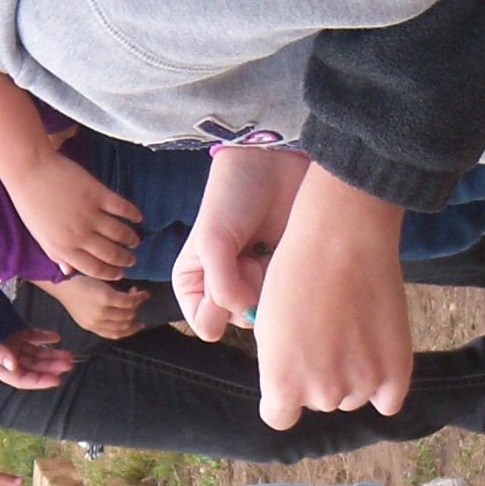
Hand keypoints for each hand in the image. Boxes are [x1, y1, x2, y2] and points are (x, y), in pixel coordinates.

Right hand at [0, 328, 76, 389]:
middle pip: (31, 366)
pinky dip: (44, 337)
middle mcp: (5, 356)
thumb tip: (14, 367)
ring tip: (69, 354)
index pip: (20, 378)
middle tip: (69, 364)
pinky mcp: (13, 329)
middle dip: (50, 367)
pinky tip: (56, 337)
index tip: (57, 380)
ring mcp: (10, 342)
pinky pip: (32, 336)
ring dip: (51, 354)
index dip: (38, 381)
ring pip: (35, 353)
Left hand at [4, 149, 144, 280]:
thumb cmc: (30, 203)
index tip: (120, 273)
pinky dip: (134, 214)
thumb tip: (69, 271)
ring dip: (132, 239)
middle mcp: (80, 235)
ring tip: (135, 240)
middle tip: (132, 259)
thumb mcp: (40, 236)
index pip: (95, 269)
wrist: (29, 171)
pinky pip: (123, 208)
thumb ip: (57, 255)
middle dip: (126, 260)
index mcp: (64, 248)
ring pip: (121, 234)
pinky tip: (138, 217)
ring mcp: (90, 214)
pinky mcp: (98, 193)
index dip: (111, 273)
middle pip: (112, 254)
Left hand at [41, 272, 151, 338]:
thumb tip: (122, 311)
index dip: (130, 330)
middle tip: (138, 302)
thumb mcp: (84, 309)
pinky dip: (137, 297)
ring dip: (137, 304)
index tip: (139, 324)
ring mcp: (101, 311)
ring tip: (138, 294)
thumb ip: (100, 314)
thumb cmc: (72, 289)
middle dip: (135, 314)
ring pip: (128, 313)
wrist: (61, 279)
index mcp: (91, 326)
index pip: (115, 334)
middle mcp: (97, 322)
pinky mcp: (105, 298)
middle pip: (124, 324)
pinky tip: (140, 291)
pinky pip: (128, 301)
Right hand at [172, 147, 313, 338]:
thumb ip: (220, 285)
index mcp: (194, 282)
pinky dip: (290, 283)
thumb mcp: (213, 240)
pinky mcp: (283, 273)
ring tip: (270, 251)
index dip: (220, 308)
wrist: (273, 162)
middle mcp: (222, 287)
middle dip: (249, 295)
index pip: (205, 323)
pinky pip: (289, 298)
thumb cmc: (233, 195)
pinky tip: (287, 254)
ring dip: (271, 288)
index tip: (231, 272)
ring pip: (265, 313)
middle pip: (238, 321)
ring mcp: (255, 281)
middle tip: (253, 258)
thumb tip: (243, 316)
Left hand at [251, 168, 412, 427]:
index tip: (292, 369)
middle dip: (320, 376)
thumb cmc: (296, 273)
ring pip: (354, 397)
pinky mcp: (397, 372)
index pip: (280, 416)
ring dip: (353, 376)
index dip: (285, 392)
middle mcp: (322, 394)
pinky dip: (384, 385)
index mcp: (282, 385)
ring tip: (351, 329)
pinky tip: (377, 355)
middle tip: (326, 332)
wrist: (342, 238)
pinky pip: (388, 401)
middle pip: (320, 401)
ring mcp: (362, 385)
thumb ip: (279, 365)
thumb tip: (294, 384)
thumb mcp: (269, 325)